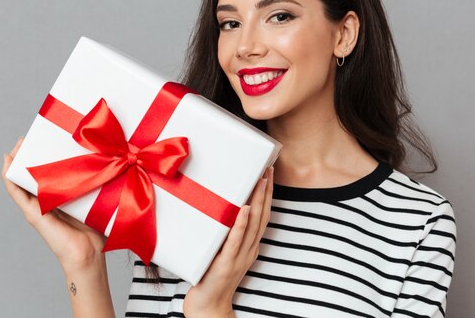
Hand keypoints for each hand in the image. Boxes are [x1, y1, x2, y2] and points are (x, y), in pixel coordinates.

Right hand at [1, 137, 106, 274]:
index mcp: (61, 196)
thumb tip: (123, 158)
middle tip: (33, 135)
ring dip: (17, 159)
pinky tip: (8, 161)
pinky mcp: (33, 213)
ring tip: (19, 143)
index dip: (47, 156)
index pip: (50, 173)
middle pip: (33, 173)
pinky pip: (16, 192)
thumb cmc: (99, 228)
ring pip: (20, 179)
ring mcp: (37, 206)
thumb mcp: (100, 197)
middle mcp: (47, 200)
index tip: (49, 136)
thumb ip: (104, 181)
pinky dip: (9, 176)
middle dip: (31, 153)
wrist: (90, 253)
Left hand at [183, 165, 273, 317]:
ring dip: (258, 201)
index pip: (262, 216)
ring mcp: (239, 257)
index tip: (267, 175)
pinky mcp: (226, 264)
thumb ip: (224, 233)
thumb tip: (218, 207)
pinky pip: (235, 241)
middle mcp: (249, 250)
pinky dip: (241, 224)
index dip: (267, 196)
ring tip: (260, 181)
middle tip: (268, 170)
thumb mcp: (221, 251)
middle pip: (262, 217)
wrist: (207, 308)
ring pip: (253, 225)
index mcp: (249, 246)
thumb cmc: (210, 279)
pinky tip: (244, 209)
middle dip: (266, 192)